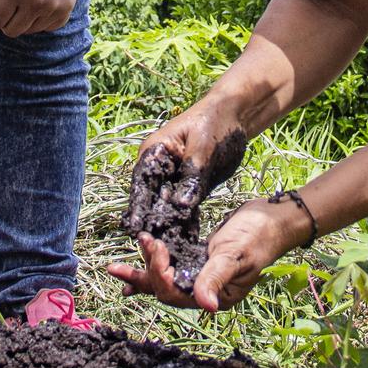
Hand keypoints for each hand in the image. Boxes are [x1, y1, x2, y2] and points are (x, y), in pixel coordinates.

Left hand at [0, 0, 83, 36]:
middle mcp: (35, 3)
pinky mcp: (65, 11)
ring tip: (28, 0)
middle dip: (6, 20)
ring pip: (28, 31)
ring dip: (24, 20)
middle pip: (11, 31)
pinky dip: (41, 20)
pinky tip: (41, 3)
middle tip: (12, 4)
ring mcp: (52, 8)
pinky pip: (47, 29)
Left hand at [108, 197, 305, 312]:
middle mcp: (206, 292)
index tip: (157, 247)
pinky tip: (139, 262)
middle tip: (114, 268)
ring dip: (141, 271)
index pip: (177, 293)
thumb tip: (206, 306)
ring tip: (115, 269)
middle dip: (141, 277)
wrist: (274, 219)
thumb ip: (215, 278)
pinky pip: (172, 266)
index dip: (161, 274)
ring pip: (165, 279)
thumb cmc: (258, 237)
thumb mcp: (234, 256)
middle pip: (165, 290)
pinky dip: (154, 264)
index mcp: (216, 297)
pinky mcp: (199, 260)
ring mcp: (201, 276)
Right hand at [120, 106, 248, 239]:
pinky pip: (186, 209)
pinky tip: (187, 242)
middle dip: (151, 223)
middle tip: (151, 249)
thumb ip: (191, 176)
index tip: (132, 229)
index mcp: (154, 153)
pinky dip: (186, 223)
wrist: (235, 115)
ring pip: (168, 208)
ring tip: (168, 252)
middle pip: (151, 200)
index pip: (141, 183)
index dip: (136, 207)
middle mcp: (160, 169)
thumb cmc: (214, 122)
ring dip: (169, 228)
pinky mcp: (191, 188)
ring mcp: (174, 180)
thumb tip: (180, 206)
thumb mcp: (203, 147)